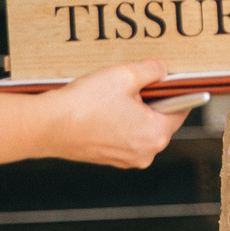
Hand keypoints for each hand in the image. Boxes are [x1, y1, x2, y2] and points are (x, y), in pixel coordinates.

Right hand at [37, 58, 188, 167]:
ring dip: (133, 112)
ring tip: (112, 98)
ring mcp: (126, 160)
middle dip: (150, 100)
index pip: (181, 109)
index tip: (169, 79)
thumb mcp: (125, 75)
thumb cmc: (85, 104)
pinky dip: (119, 123)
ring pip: (141, 128)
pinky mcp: (109, 159)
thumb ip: (152, 70)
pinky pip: (124, 136)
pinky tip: (102, 110)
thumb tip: (162, 70)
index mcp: (156, 135)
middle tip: (130, 85)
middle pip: (161, 119)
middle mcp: (145, 154)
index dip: (175, 90)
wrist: (48, 126)